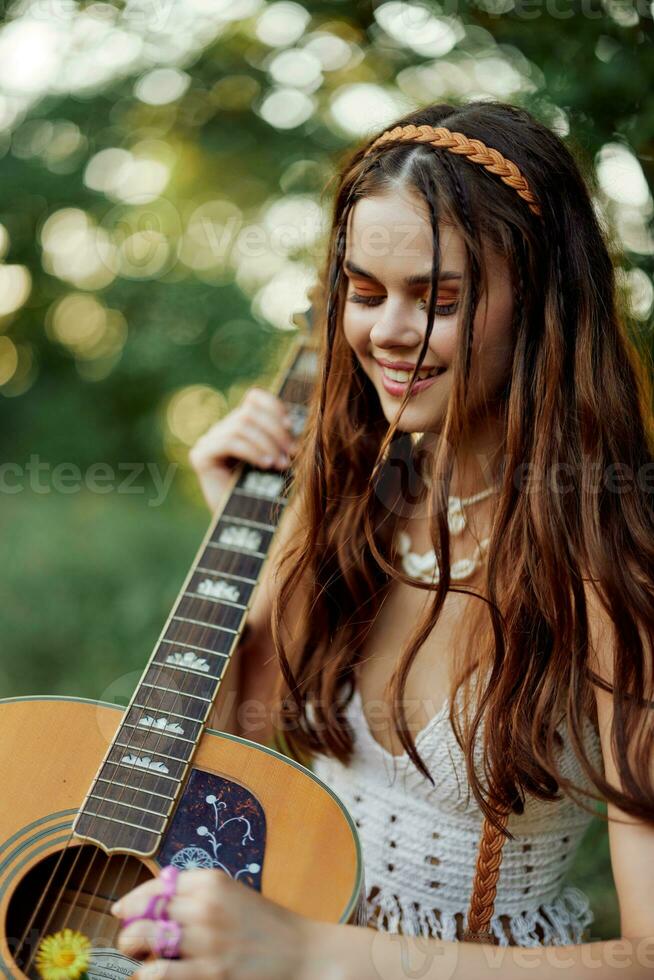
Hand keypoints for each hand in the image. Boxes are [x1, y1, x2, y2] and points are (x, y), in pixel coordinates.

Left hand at [111, 868, 310, 979]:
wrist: (303, 954)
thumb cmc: (264, 926)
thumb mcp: (231, 895)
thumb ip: (194, 892)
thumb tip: (148, 901)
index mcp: (210, 881)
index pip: (154, 885)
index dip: (133, 901)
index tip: (124, 912)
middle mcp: (205, 905)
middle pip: (143, 911)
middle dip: (130, 927)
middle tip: (136, 941)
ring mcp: (206, 940)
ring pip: (142, 939)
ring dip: (133, 950)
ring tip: (142, 958)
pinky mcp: (210, 973)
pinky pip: (158, 975)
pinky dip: (145, 976)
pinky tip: (150, 977)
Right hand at [189, 387, 298, 511]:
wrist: (248, 527)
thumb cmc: (269, 493)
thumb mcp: (280, 458)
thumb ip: (283, 437)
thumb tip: (298, 417)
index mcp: (241, 426)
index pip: (254, 398)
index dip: (274, 406)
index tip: (292, 426)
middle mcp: (222, 430)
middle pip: (249, 412)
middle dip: (275, 431)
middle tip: (293, 453)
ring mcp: (208, 442)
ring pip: (240, 425)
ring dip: (266, 443)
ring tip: (281, 464)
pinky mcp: (200, 456)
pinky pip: (228, 441)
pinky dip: (252, 451)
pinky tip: (266, 465)